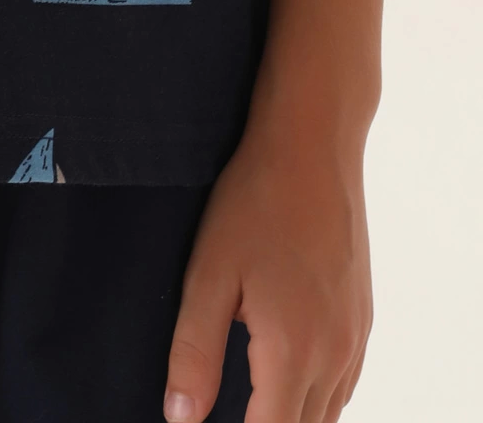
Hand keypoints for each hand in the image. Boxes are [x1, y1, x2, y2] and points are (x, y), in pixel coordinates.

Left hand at [163, 126, 372, 422]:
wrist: (311, 147)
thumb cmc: (255, 202)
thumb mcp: (208, 274)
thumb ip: (194, 353)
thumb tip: (181, 419)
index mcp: (293, 351)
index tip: (206, 422)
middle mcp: (335, 353)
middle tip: (224, 409)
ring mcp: (355, 336)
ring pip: (329, 411)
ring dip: (293, 415)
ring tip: (249, 398)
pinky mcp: (362, 316)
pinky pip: (345, 381)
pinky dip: (317, 395)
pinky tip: (286, 375)